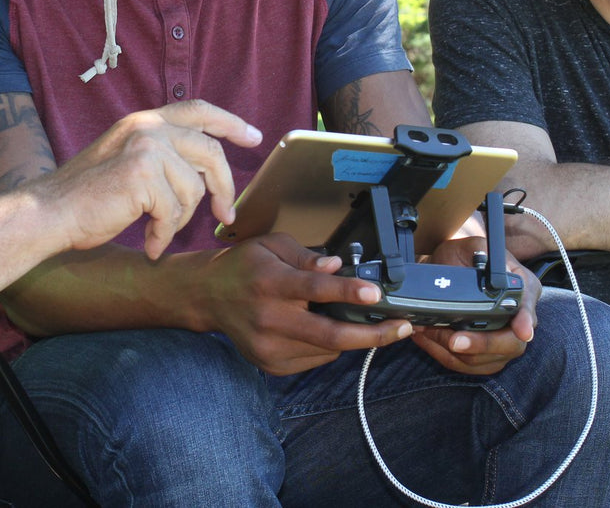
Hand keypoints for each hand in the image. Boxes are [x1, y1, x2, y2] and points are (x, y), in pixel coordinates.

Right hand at [33, 99, 261, 259]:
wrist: (49, 212)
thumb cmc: (86, 197)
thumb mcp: (127, 162)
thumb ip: (161, 156)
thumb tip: (203, 172)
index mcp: (144, 121)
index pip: (198, 110)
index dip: (230, 122)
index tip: (253, 137)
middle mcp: (147, 128)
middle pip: (210, 151)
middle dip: (223, 188)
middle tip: (225, 215)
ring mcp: (145, 149)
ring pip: (193, 188)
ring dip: (179, 220)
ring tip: (157, 232)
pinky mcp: (142, 175)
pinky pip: (174, 212)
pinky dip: (164, 235)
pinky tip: (150, 244)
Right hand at [201, 233, 412, 375]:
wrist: (207, 296)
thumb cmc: (245, 265)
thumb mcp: (272, 245)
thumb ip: (307, 257)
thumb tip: (337, 266)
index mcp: (271, 283)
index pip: (315, 289)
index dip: (348, 292)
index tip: (376, 295)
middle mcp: (269, 318)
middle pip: (329, 335)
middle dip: (373, 335)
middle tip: (402, 328)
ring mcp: (269, 347)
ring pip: (327, 349)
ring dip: (349, 336)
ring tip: (352, 319)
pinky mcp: (271, 364)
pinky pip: (314, 358)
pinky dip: (327, 345)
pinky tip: (317, 327)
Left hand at [410, 237, 539, 375]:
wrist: (447, 268)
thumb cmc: (462, 256)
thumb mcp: (472, 246)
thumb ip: (480, 253)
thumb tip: (489, 271)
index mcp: (524, 288)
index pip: (528, 306)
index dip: (526, 320)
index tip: (521, 330)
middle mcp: (519, 318)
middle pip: (512, 344)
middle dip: (481, 345)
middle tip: (453, 340)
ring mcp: (503, 340)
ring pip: (486, 361)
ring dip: (452, 352)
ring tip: (426, 332)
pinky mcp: (485, 356)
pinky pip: (467, 366)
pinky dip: (443, 356)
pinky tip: (425, 339)